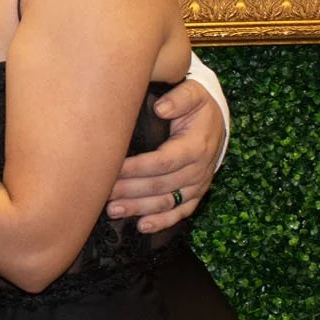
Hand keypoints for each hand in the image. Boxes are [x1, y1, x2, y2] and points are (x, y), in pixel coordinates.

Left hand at [105, 79, 223, 232]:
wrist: (216, 122)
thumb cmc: (197, 106)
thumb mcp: (194, 93)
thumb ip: (180, 98)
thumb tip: (161, 108)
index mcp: (195, 146)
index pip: (163, 162)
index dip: (138, 168)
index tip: (114, 168)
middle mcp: (198, 170)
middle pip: (160, 185)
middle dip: (130, 190)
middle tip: (104, 192)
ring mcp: (197, 185)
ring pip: (166, 202)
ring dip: (139, 208)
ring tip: (113, 210)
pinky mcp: (195, 195)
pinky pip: (180, 212)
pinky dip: (161, 222)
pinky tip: (142, 226)